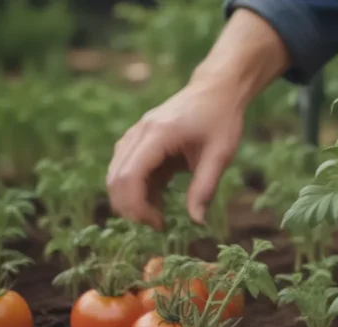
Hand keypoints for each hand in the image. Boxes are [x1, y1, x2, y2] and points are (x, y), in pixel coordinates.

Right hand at [106, 77, 243, 228]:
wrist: (217, 90)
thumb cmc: (222, 120)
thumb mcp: (220, 155)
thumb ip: (205, 188)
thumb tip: (196, 221)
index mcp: (158, 134)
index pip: (130, 175)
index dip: (137, 206)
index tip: (158, 224)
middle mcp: (140, 132)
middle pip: (115, 177)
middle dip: (130, 207)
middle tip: (156, 225)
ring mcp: (136, 134)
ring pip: (117, 174)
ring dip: (132, 199)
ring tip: (159, 216)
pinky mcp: (140, 140)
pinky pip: (127, 168)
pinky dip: (137, 188)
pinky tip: (159, 201)